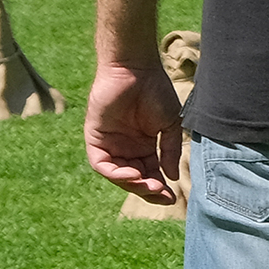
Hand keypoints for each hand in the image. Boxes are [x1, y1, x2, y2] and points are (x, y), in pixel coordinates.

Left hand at [84, 59, 184, 205]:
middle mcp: (126, 149)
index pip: (151, 175)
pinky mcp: (95, 139)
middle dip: (147, 190)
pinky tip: (133, 175)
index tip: (172, 197)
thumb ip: (169, 152)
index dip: (160, 189)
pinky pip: (101, 164)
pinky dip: (115, 174)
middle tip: (161, 194)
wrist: (136, 70)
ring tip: (149, 185)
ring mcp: (110, 144)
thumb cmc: (156, 92)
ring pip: (117, 175)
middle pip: (134, 179)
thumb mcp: (170, 126)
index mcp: (145, 147)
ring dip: (133, 185)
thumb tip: (172, 178)